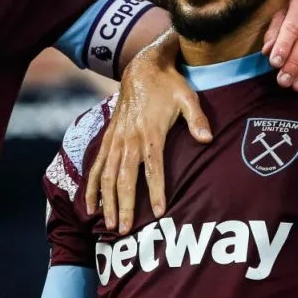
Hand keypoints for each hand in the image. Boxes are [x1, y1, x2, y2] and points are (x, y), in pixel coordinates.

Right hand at [86, 33, 210, 232]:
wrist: (142, 68)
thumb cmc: (169, 85)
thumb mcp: (188, 97)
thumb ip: (197, 119)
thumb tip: (207, 139)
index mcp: (150, 133)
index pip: (153, 168)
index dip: (156, 191)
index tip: (158, 213)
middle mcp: (130, 139)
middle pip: (124, 178)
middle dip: (124, 205)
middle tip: (124, 229)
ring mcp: (116, 140)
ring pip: (108, 175)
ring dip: (107, 201)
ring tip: (109, 224)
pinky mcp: (109, 139)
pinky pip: (97, 166)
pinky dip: (92, 186)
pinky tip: (90, 206)